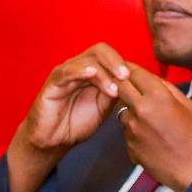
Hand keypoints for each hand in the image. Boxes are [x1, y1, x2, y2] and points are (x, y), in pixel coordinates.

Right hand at [6, 43, 131, 191]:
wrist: (54, 140)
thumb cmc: (78, 122)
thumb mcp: (104, 107)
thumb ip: (116, 92)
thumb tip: (134, 83)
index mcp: (94, 71)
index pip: (112, 57)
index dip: (126, 66)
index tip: (138, 80)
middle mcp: (81, 67)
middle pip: (101, 51)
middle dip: (116, 62)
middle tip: (126, 77)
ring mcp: (66, 72)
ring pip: (87, 59)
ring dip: (103, 72)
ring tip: (113, 88)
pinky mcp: (53, 81)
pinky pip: (67, 71)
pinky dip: (80, 70)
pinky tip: (91, 74)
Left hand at [115, 67, 191, 191]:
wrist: (191, 168)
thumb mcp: (187, 104)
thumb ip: (167, 88)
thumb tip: (151, 79)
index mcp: (158, 96)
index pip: (134, 72)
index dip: (132, 70)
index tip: (132, 70)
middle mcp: (141, 109)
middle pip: (121, 87)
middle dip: (126, 86)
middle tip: (136, 90)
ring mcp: (132, 128)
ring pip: (121, 109)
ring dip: (130, 108)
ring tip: (148, 117)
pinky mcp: (128, 143)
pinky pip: (126, 128)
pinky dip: (134, 128)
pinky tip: (149, 134)